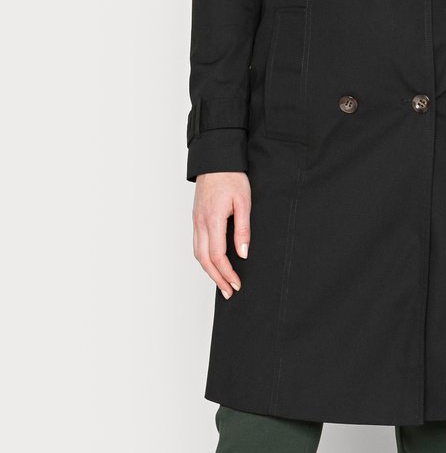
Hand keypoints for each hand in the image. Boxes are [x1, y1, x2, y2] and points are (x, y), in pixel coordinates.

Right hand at [193, 171, 251, 297]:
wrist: (216, 160)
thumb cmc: (231, 177)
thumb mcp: (244, 201)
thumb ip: (243, 229)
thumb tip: (242, 253)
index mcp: (212, 220)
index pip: (217, 256)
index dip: (227, 273)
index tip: (237, 284)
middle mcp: (200, 223)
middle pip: (204, 260)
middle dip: (217, 278)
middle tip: (229, 292)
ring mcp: (195, 221)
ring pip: (198, 253)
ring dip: (209, 271)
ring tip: (222, 282)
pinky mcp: (196, 218)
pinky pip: (197, 244)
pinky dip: (204, 258)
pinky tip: (213, 263)